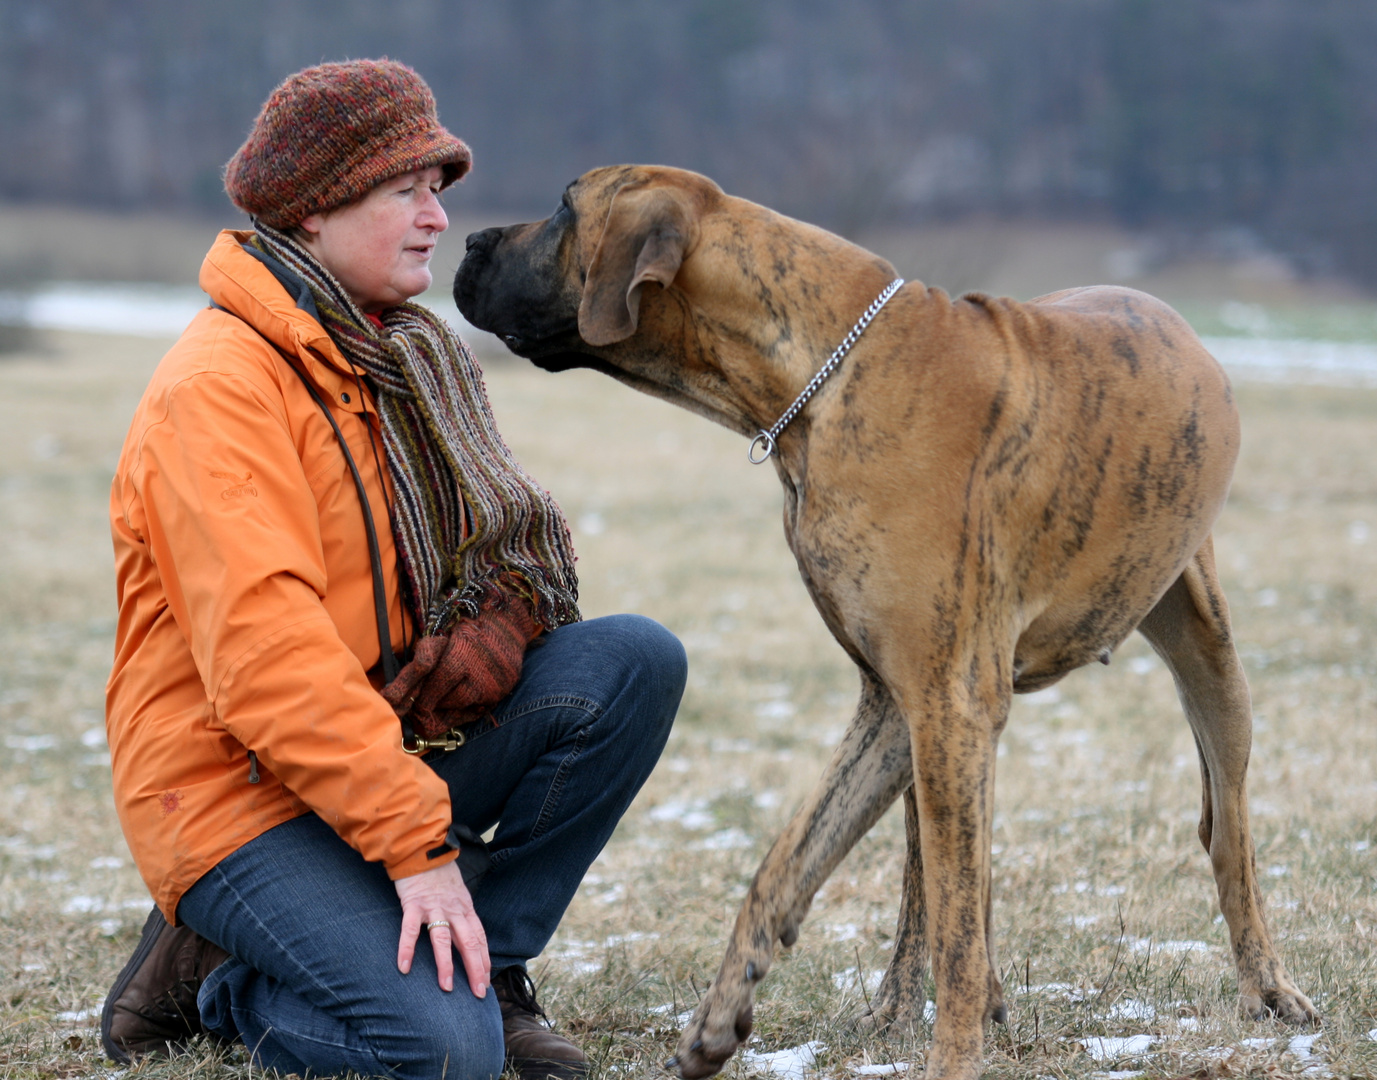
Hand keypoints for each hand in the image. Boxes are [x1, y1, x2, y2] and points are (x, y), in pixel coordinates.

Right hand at [394, 862, 489, 995]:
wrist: (422, 848)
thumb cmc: (439, 873)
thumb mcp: (458, 892)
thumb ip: (461, 912)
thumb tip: (466, 934)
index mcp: (465, 908)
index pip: (480, 938)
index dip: (484, 959)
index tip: (487, 980)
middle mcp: (453, 909)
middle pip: (468, 942)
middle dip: (475, 969)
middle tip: (478, 993)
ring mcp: (434, 907)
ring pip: (443, 939)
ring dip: (446, 964)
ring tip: (447, 987)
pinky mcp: (413, 904)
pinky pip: (410, 930)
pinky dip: (407, 949)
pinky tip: (404, 967)